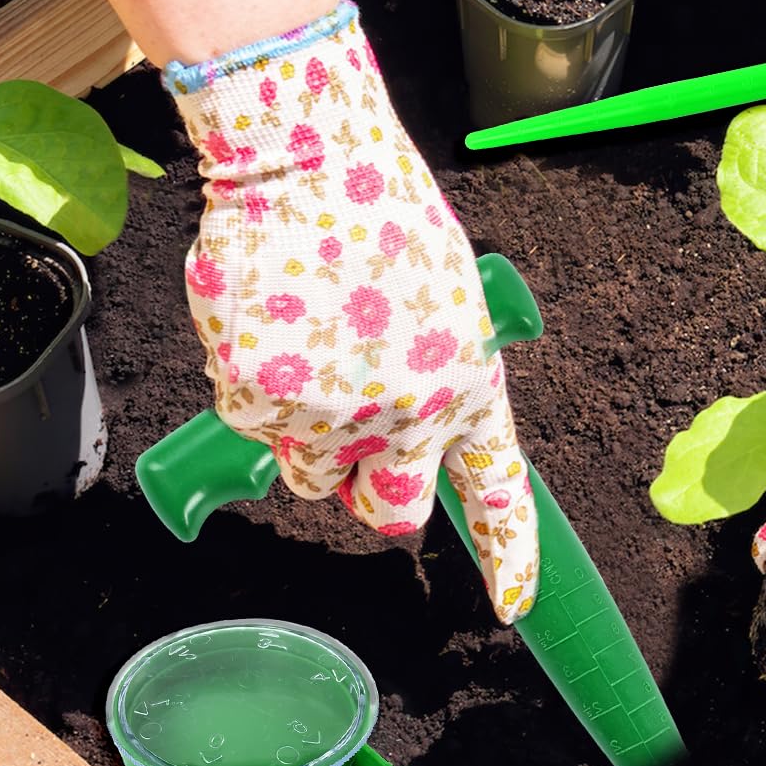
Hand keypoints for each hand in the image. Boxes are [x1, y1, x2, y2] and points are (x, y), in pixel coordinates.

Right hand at [167, 1, 537, 621]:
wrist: (306, 160)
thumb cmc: (379, 215)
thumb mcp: (446, 298)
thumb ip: (439, 377)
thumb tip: (408, 439)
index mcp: (468, 382)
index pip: (497, 488)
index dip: (510, 554)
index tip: (511, 605)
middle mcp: (408, 413)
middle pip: (391, 513)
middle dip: (374, 494)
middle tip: (359, 439)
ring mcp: (331, 413)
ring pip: (312, 476)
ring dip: (310, 437)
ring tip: (311, 349)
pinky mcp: (261, 400)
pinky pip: (254, 429)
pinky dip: (257, 391)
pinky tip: (271, 327)